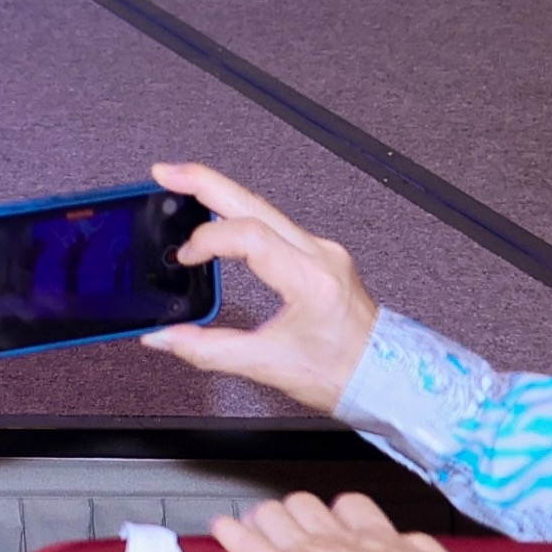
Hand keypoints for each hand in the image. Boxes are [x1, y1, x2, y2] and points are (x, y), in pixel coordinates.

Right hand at [139, 160, 378, 412]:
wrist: (388, 379)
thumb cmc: (342, 374)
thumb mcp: (269, 365)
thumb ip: (208, 350)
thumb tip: (163, 338)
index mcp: (311, 280)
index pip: (249, 236)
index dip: (207, 240)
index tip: (185, 258)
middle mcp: (321, 256)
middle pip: (254, 203)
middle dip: (205, 182)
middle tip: (166, 172)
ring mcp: (323, 251)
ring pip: (265, 207)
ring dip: (221, 193)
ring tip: (184, 184)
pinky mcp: (321, 254)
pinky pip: (274, 222)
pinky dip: (240, 212)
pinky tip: (221, 212)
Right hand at [206, 492, 455, 551]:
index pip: (247, 543)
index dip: (229, 532)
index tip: (223, 527)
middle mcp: (322, 551)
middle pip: (274, 513)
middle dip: (265, 519)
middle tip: (266, 530)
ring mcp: (360, 540)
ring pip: (314, 502)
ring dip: (307, 512)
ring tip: (307, 523)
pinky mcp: (399, 541)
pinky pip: (366, 511)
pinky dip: (361, 519)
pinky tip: (363, 528)